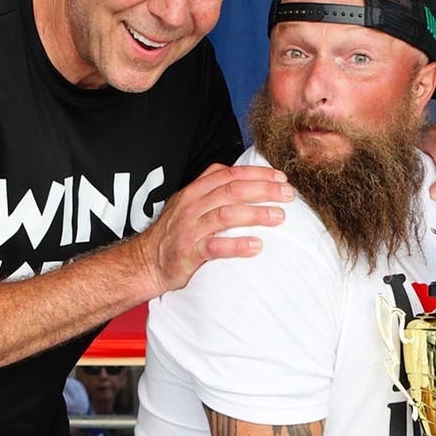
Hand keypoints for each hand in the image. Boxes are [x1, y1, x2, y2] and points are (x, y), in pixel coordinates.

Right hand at [132, 163, 294, 293]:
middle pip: (232, 191)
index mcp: (195, 190)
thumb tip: (244, 175)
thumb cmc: (175, 232)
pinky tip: (256, 246)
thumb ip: (212, 187)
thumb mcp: (190, 202)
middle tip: (288, 195)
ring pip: (226, 215)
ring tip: (279, 217)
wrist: (147, 261)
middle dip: (264, 190)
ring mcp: (190, 229)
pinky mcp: (189, 252)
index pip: (230, 175)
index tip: (281, 178)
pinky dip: (237, 245)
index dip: (257, 174)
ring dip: (255, 214)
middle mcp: (193, 206)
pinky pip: (215, 247)